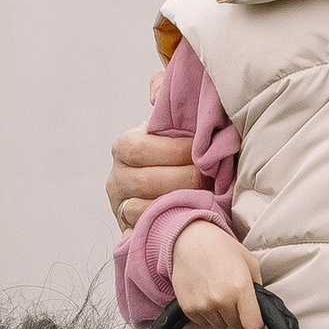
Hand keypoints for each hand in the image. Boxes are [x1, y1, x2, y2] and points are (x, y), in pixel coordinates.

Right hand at [109, 84, 198, 229]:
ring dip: (178, 202)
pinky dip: (169, 226)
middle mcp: (117, 179)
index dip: (175, 150)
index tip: (203, 151)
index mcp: (125, 148)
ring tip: (206, 197)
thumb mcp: (174, 121)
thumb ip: (165, 93)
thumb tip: (155, 94)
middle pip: (146, 181)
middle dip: (184, 178)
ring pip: (143, 209)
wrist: (183, 194)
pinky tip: (192, 218)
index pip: (140, 147)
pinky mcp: (131, 234)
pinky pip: (147, 233)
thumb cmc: (181, 155)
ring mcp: (122, 209)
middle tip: (211, 177)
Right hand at [170, 220, 262, 328]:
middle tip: (233, 300)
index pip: (252, 324)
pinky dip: (206, 314)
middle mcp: (221, 299)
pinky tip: (206, 296)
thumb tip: (259, 304)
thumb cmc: (219, 247)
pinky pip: (203, 322)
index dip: (255, 321)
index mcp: (240, 288)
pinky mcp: (188, 307)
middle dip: (238, 317)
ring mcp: (203, 305)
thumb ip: (258, 285)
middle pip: (236, 326)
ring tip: (218, 294)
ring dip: (221, 316)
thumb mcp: (249, 261)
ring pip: (219, 325)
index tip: (252, 316)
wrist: (190, 240)